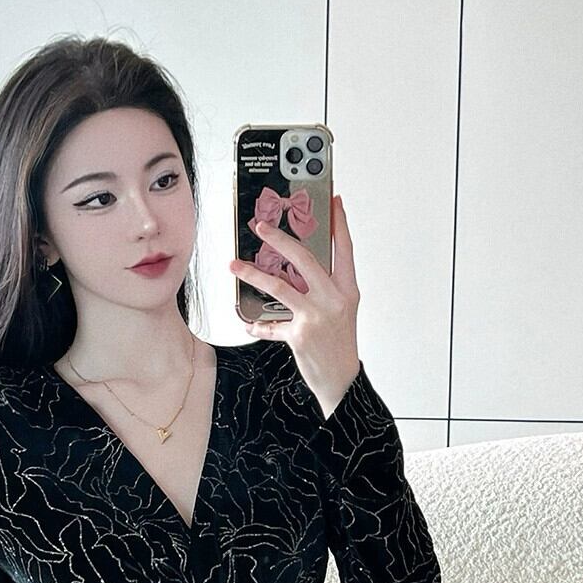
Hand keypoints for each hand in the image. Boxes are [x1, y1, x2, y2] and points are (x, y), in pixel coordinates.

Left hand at [229, 194, 361, 416]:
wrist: (342, 380)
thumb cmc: (339, 344)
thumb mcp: (341, 311)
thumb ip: (325, 288)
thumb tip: (298, 267)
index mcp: (347, 290)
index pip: (344, 249)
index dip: (339, 224)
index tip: (333, 202)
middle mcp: (333, 299)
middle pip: (304, 259)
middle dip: (279, 239)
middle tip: (260, 227)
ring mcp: (316, 316)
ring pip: (279, 285)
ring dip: (252, 274)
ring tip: (234, 265)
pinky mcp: (299, 334)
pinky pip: (270, 324)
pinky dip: (257, 324)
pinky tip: (248, 322)